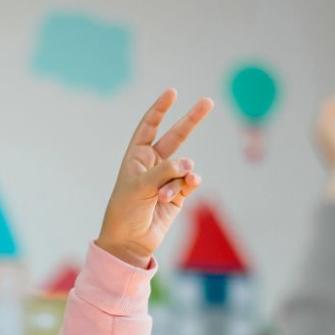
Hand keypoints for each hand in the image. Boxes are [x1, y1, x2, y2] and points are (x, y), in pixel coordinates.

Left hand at [96, 88, 213, 268]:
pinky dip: (188, 183)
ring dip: (177, 179)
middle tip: (208, 102)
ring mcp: (167, 179)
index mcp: (136, 156)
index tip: (172, 93)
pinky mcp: (179, 194)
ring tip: (162, 195)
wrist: (129, 242)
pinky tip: (188, 185)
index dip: (160, 109)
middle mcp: (153, 164)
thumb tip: (189, 164)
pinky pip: (190, 181)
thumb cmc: (125, 211)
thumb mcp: (140, 186)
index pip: (149, 126)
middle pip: (176, 136)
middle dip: (191, 120)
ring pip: (184, 167)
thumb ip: (165, 171)